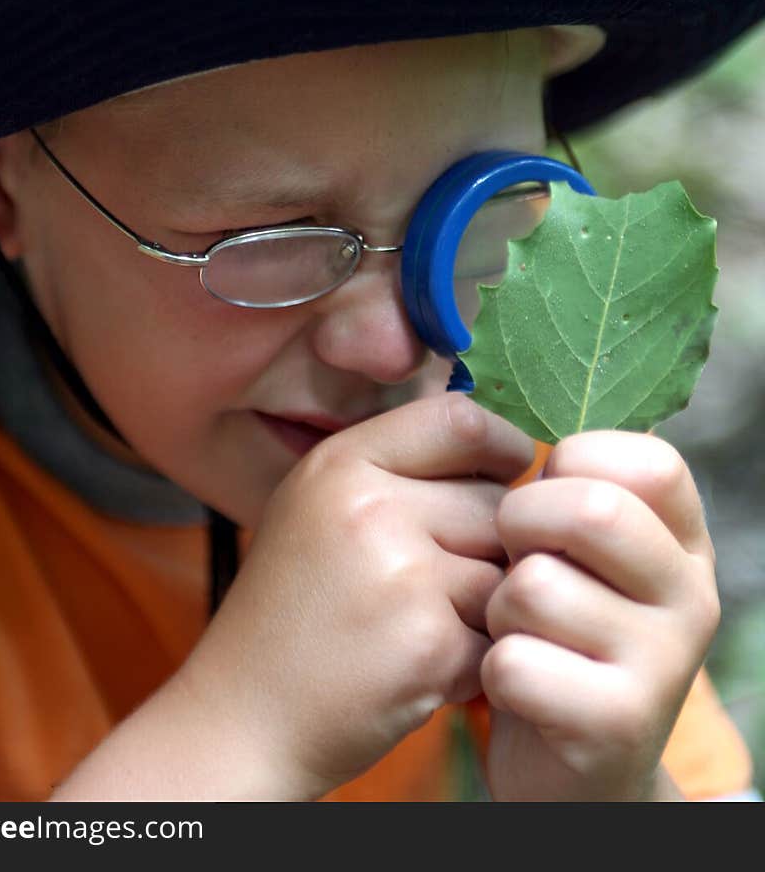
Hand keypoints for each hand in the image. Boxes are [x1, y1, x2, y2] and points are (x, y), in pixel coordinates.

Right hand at [177, 394, 533, 798]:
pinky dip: (474, 658)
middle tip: (444, 582)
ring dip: (488, 604)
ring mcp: (402, 576)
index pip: (459, 420)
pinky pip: (499, 633)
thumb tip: (503, 448)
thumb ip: (395, 470)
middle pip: (496, 501)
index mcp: (339, 464)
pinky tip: (422, 668)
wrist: (242, 720)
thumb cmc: (291, 613)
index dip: (500, 447)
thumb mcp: (317, 508)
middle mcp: (369, 507)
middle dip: (492, 543)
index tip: (503, 477)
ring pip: (506, 569)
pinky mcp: (429, 645)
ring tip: (429, 625)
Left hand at [481, 431, 719, 800]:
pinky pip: (517, 662)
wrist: (572, 772)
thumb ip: (566, 489)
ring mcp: (663, 664)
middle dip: (521, 521)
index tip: (546, 490)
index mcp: (684, 540)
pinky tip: (511, 683)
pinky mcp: (618, 724)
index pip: (649, 459)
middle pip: (593, 510)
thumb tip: (494, 410)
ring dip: (497, 606)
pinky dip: (490, 669)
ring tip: (513, 629)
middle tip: (510, 555)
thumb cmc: (556, 633)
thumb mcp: (577, 555)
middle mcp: (691, 596)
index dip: (574, 461)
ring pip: (537, 586)